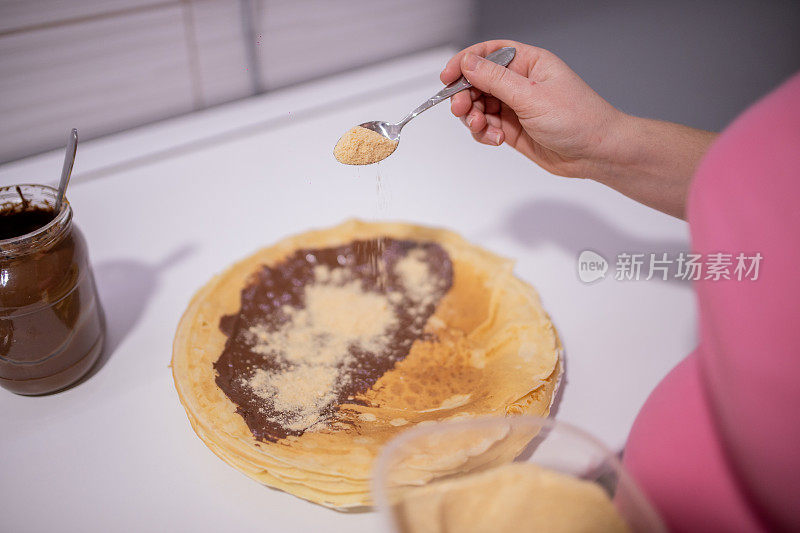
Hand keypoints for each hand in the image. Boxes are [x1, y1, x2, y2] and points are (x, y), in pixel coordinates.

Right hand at [442, 40, 716, 218]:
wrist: (595, 153)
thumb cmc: (578, 119)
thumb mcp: (532, 96)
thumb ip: (495, 80)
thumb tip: (468, 64)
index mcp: (528, 63)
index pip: (487, 53)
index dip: (464, 62)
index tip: (447, 77)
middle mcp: (519, 82)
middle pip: (477, 82)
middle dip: (465, 96)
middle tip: (463, 109)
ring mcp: (514, 106)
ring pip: (478, 107)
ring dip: (473, 118)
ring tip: (482, 128)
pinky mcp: (512, 129)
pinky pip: (485, 127)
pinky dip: (483, 133)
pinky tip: (494, 139)